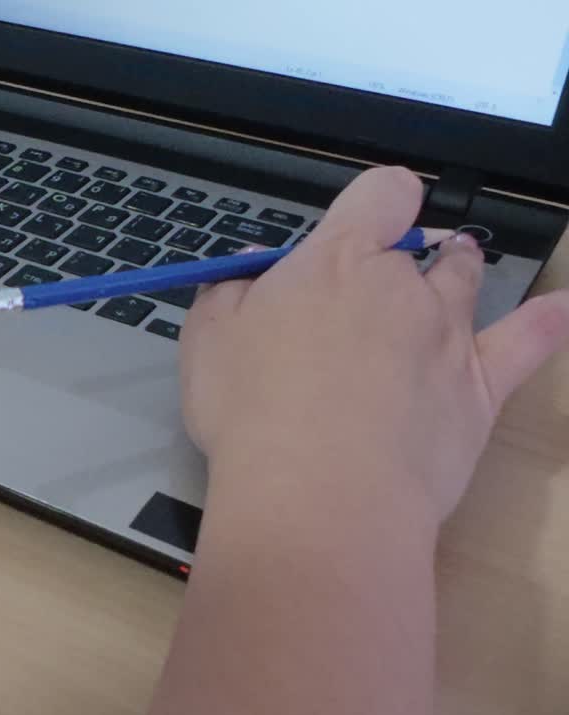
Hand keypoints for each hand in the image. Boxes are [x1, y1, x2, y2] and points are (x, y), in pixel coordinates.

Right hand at [180, 167, 568, 521]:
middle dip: (399, 263)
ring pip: (466, 283)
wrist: (320, 492)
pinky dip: (546, 323)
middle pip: (420, 249)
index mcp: (336, 261)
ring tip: (444, 287)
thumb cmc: (253, 412)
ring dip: (456, 278)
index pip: (381, 195)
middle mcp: (402, 287)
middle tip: (365, 301)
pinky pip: (529, 341)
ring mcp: (448, 335)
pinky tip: (557, 312)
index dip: (376, 204)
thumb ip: (229, 293)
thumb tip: (249, 267)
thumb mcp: (208, 343)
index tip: (360, 230)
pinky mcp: (479, 389)